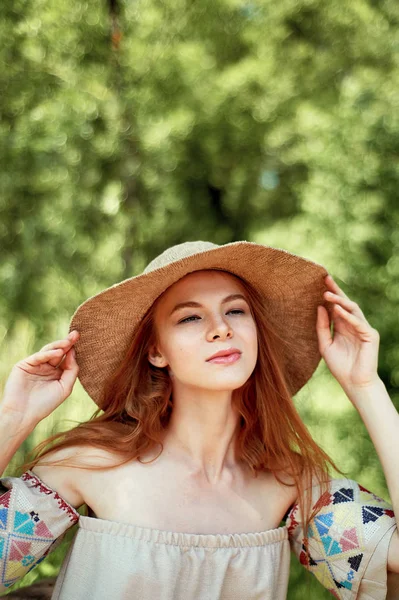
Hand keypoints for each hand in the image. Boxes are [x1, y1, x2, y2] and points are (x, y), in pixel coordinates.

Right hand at [0, 330, 79, 430]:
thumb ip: (72, 370)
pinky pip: (38, 357)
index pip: (66, 358)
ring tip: (69, 342)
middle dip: (67, 343)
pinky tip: (59, 352)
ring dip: (59, 345)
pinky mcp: (24, 365)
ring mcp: (35, 365)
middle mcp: (46, 367)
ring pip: (48, 351)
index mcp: (56, 373)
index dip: (73, 349)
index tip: (80, 340)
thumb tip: (74, 352)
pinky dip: (48, 354)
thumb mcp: (65, 388)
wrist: (24, 414)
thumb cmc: (45, 404)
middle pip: (58, 351)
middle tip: (76, 334)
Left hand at [316, 275, 380, 394]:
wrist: (354, 383)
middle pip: (345, 303)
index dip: (329, 294)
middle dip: (336, 291)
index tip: (319, 282)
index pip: (336, 306)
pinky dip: (348, 316)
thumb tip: (320, 307)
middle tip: (325, 279)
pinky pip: (358, 322)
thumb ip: (322, 326)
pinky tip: (338, 309)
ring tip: (326, 294)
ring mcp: (363, 328)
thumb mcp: (325, 345)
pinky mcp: (371, 335)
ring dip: (340, 300)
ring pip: (352, 309)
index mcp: (343, 326)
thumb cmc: (340, 366)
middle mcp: (353, 324)